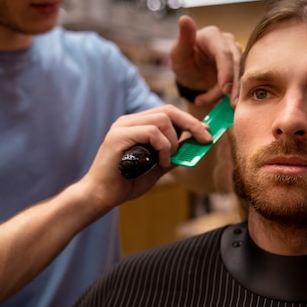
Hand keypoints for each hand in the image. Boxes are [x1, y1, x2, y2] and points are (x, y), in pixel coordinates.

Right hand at [79, 105, 212, 207]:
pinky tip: (161, 162)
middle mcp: (129, 121)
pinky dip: (163, 147)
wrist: (101, 196)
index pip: (167, 113)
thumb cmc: (125, 183)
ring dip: (173, 142)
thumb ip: (171, 156)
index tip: (205, 133)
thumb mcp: (156, 168)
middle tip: (205, 139)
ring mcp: (123, 126)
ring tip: (168, 160)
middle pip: (168, 110)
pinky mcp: (119, 135)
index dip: (189, 121)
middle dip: (191, 124)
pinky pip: (152, 132)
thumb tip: (193, 147)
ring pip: (162, 119)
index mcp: (136, 126)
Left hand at [170, 15, 241, 105]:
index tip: (225, 89)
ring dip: (228, 93)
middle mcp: (227, 42)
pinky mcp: (238, 66)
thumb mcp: (178, 53)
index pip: (224, 53)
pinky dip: (225, 95)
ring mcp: (235, 54)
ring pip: (238, 75)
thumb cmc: (183, 60)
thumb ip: (183, 38)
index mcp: (212, 35)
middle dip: (233, 86)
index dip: (226, 71)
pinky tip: (207, 99)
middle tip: (231, 104)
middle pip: (235, 65)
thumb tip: (184, 18)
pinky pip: (237, 82)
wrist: (190, 73)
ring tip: (210, 104)